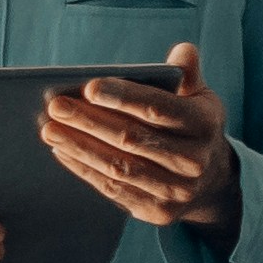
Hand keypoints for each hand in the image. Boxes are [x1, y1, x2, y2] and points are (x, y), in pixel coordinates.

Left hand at [42, 38, 238, 234]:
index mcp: (204, 124)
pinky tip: (63, 152)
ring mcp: (177, 190)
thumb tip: (183, 51)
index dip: (122, 98)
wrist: (211, 180)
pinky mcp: (158, 211)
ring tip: (50, 130)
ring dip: (80, 148)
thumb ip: (186, 75)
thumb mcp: (198, 98)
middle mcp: (194, 160)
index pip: (158, 108)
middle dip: (89, 121)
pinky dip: (85, 170)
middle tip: (56, 107)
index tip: (88, 87)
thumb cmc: (192, 126)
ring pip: (119, 167)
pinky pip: (114, 189)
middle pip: (132, 139)